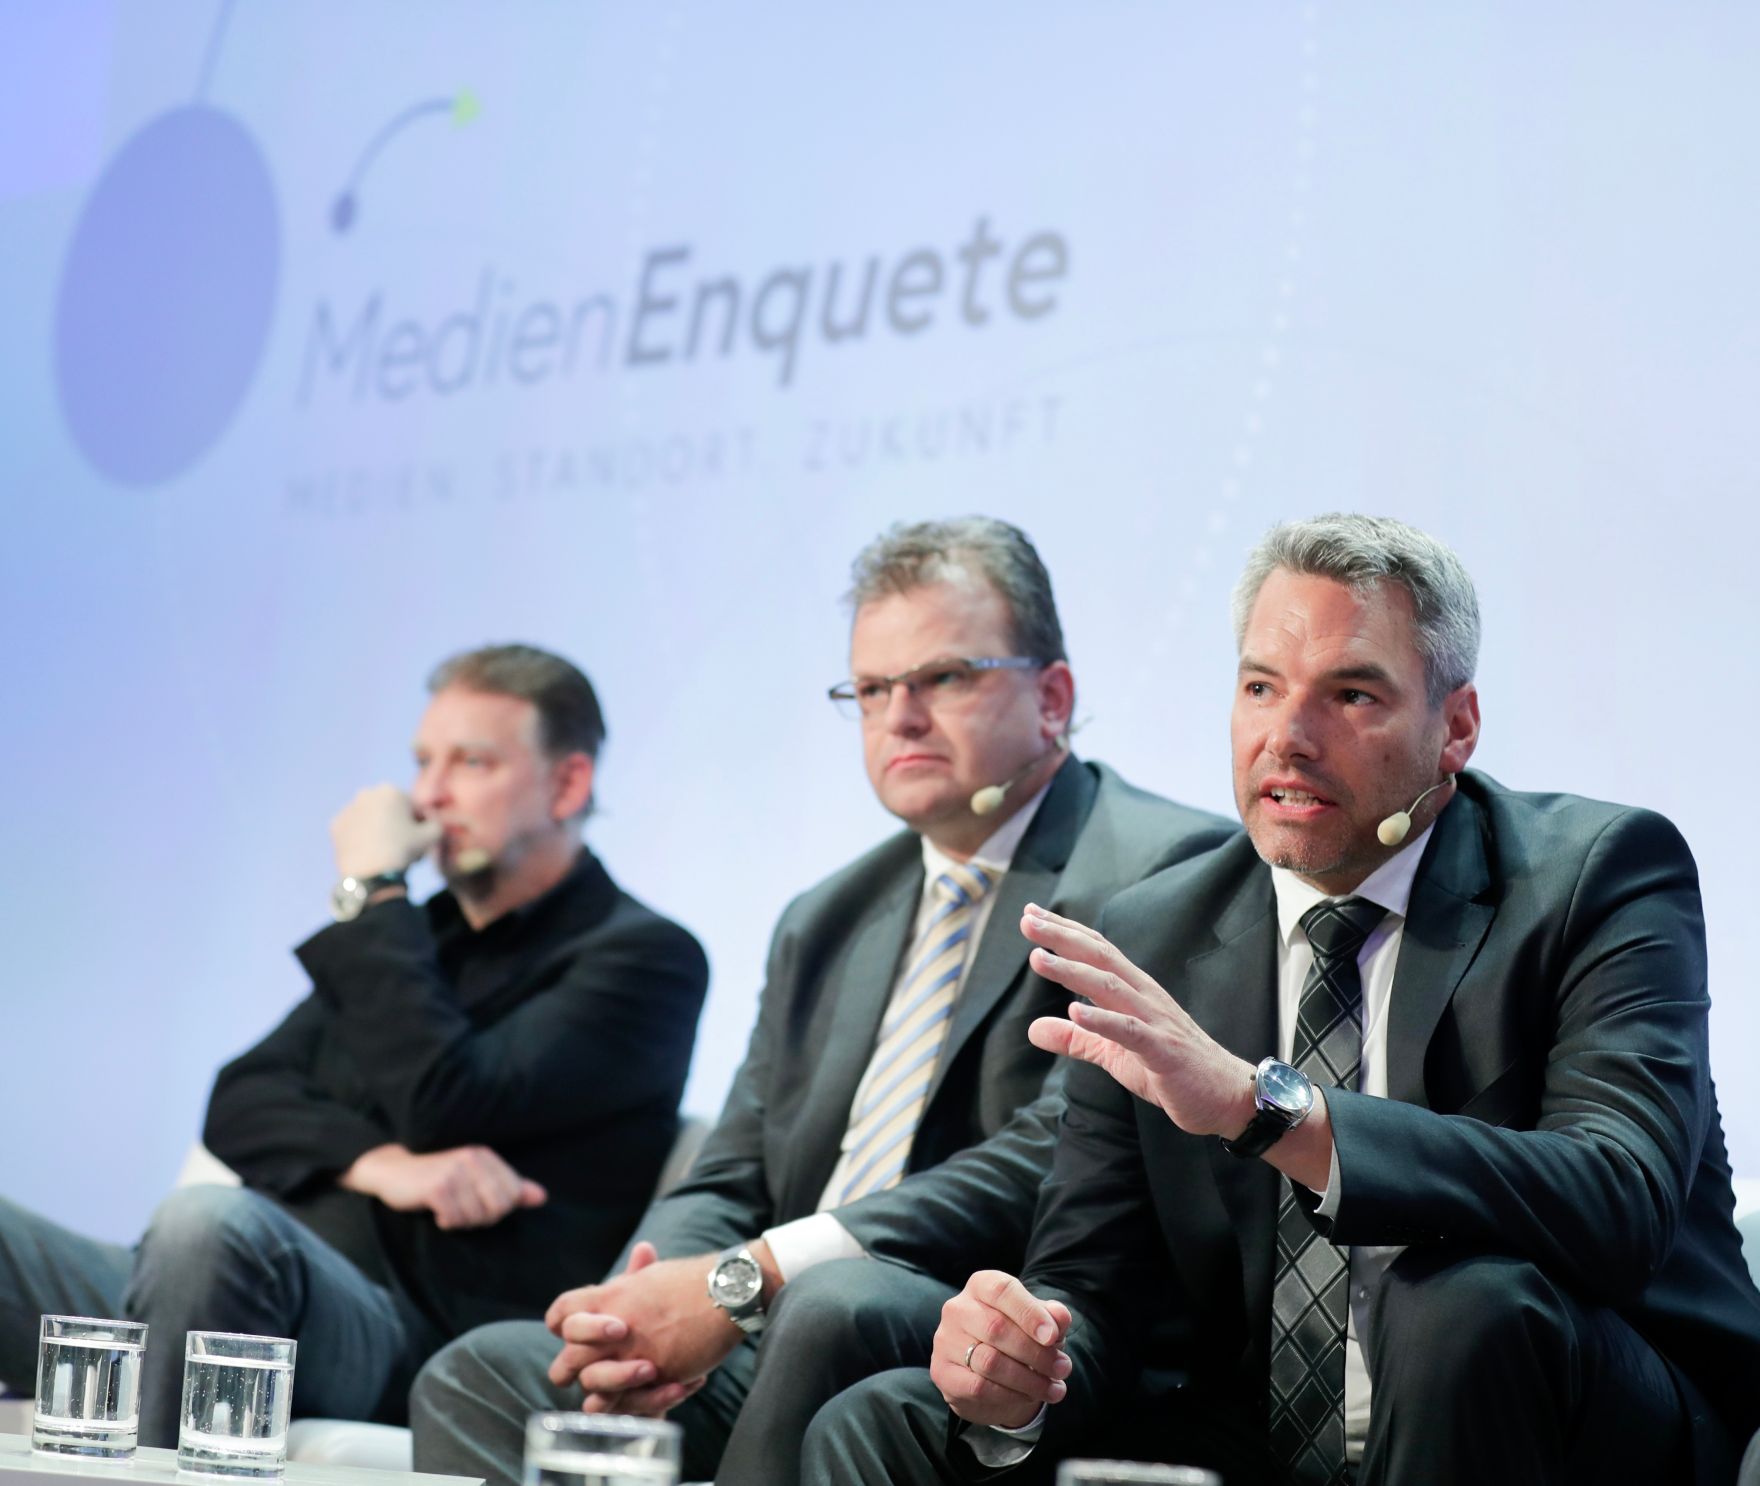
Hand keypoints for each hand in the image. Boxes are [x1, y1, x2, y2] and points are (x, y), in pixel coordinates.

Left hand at [330, 784, 441, 879]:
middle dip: (395, 822)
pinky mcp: (335, 825)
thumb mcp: (432, 836)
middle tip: (401, 844)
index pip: (411, 806)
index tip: (419, 839)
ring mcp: (348, 809)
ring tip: (383, 849)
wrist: (369, 873)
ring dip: (377, 828)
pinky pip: (353, 829)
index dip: (419, 823)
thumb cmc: (403, 850)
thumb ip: (436, 824)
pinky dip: (360, 837)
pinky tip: (367, 852)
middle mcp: (367, 794)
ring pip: (369, 817)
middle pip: (388, 809)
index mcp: (391, 791)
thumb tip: (431, 823)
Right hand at [340, 1144, 546, 1228]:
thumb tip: (542, 1197)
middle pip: (498, 1207)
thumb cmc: (438, 1178)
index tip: (479, 1205)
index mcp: (486, 1156)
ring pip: (476, 1216)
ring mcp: (455, 1172)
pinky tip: (438, 1212)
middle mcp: (472, 1159)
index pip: (513, 1195)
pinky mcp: (437, 1187)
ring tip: (449, 1210)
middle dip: (482, 1218)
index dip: (498, 1209)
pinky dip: (447, 1222)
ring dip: (462, 1221)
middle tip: (463, 1212)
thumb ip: (511, 1187)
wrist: (395, 1172)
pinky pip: (455, 1218)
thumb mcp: (476, 1178)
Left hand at [544, 1245, 748, 1401]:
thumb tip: (619, 1278)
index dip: (562, 1325)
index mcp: (607, 1297)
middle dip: (571, 1369)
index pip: (560, 1314)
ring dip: (602, 1391)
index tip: (574, 1333)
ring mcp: (630, 1354)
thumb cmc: (691, 1281)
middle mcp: (611, 1328)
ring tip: (621, 1385)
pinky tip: (654, 1390)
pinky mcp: (654, 1375)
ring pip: (592, 1387)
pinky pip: (626, 1402)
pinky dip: (635, 1403)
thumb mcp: (652, 1276)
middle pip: (566, 1359)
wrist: (726, 1292)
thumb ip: (629, 1281)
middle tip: (589, 1368)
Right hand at [931, 1271, 1072, 1429]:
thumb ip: (1051, 1317)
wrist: (987, 1372)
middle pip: (996, 1328)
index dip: (1029, 1313)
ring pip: (989, 1362)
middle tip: (1063, 1369)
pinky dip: (1009, 1395)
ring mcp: (946, 1340)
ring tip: (1054, 1389)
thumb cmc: (1017, 1335)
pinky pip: (978, 1387)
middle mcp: (957, 1309)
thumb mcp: (1038, 1322)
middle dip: (1036, 1353)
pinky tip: (1029, 1397)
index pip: (1002, 1290)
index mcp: (981, 1286)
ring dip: (1029, 1380)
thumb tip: (1060, 1318)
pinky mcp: (942, 1372)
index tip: (1053, 1337)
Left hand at [1021, 903, 1255, 1137]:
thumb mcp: (1114, 1054)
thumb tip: (1033, 1029)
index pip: (1096, 952)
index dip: (1064, 932)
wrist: (1227, 1097)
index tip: (1031, 915)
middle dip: (1061, 937)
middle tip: (1027, 920)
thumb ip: (1076, 1039)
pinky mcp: (1164, 1050)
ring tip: (1038, 959)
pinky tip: (1075, 1010)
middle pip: (1099, 958)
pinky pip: (1130, 1031)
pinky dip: (1102, 1019)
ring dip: (1072, 971)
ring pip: (1110, 987)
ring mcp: (1156, 1021)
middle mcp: (1144, 996)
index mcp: (1134, 992)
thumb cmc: (1173, 1071)